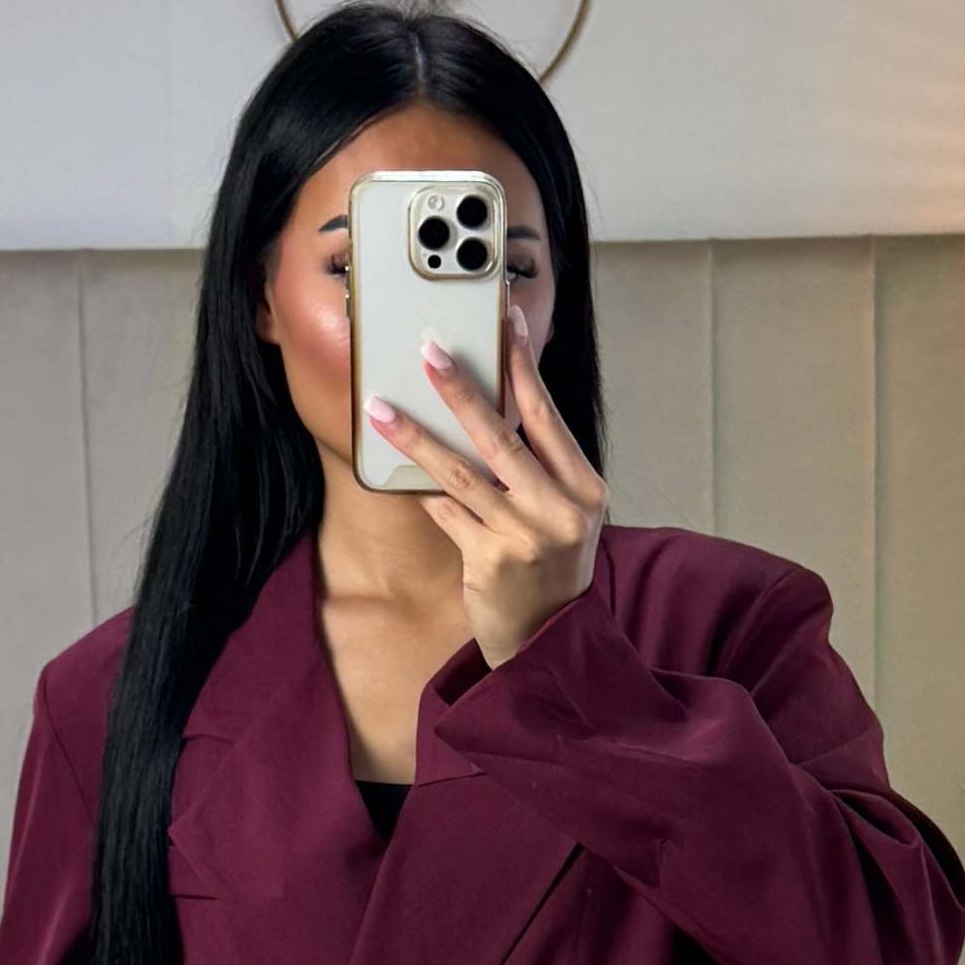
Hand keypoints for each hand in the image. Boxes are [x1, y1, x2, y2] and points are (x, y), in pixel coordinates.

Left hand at [363, 303, 606, 670]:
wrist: (548, 643)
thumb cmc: (551, 569)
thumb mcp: (563, 514)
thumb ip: (538, 467)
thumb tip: (487, 404)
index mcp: (585, 490)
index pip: (548, 415)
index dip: (522, 366)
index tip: (504, 322)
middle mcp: (560, 512)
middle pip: (502, 436)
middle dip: (461, 389)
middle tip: (429, 351)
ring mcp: (524, 538)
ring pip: (461, 473)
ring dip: (416, 437)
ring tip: (380, 409)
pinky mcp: (489, 562)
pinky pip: (446, 513)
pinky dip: (422, 490)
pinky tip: (396, 469)